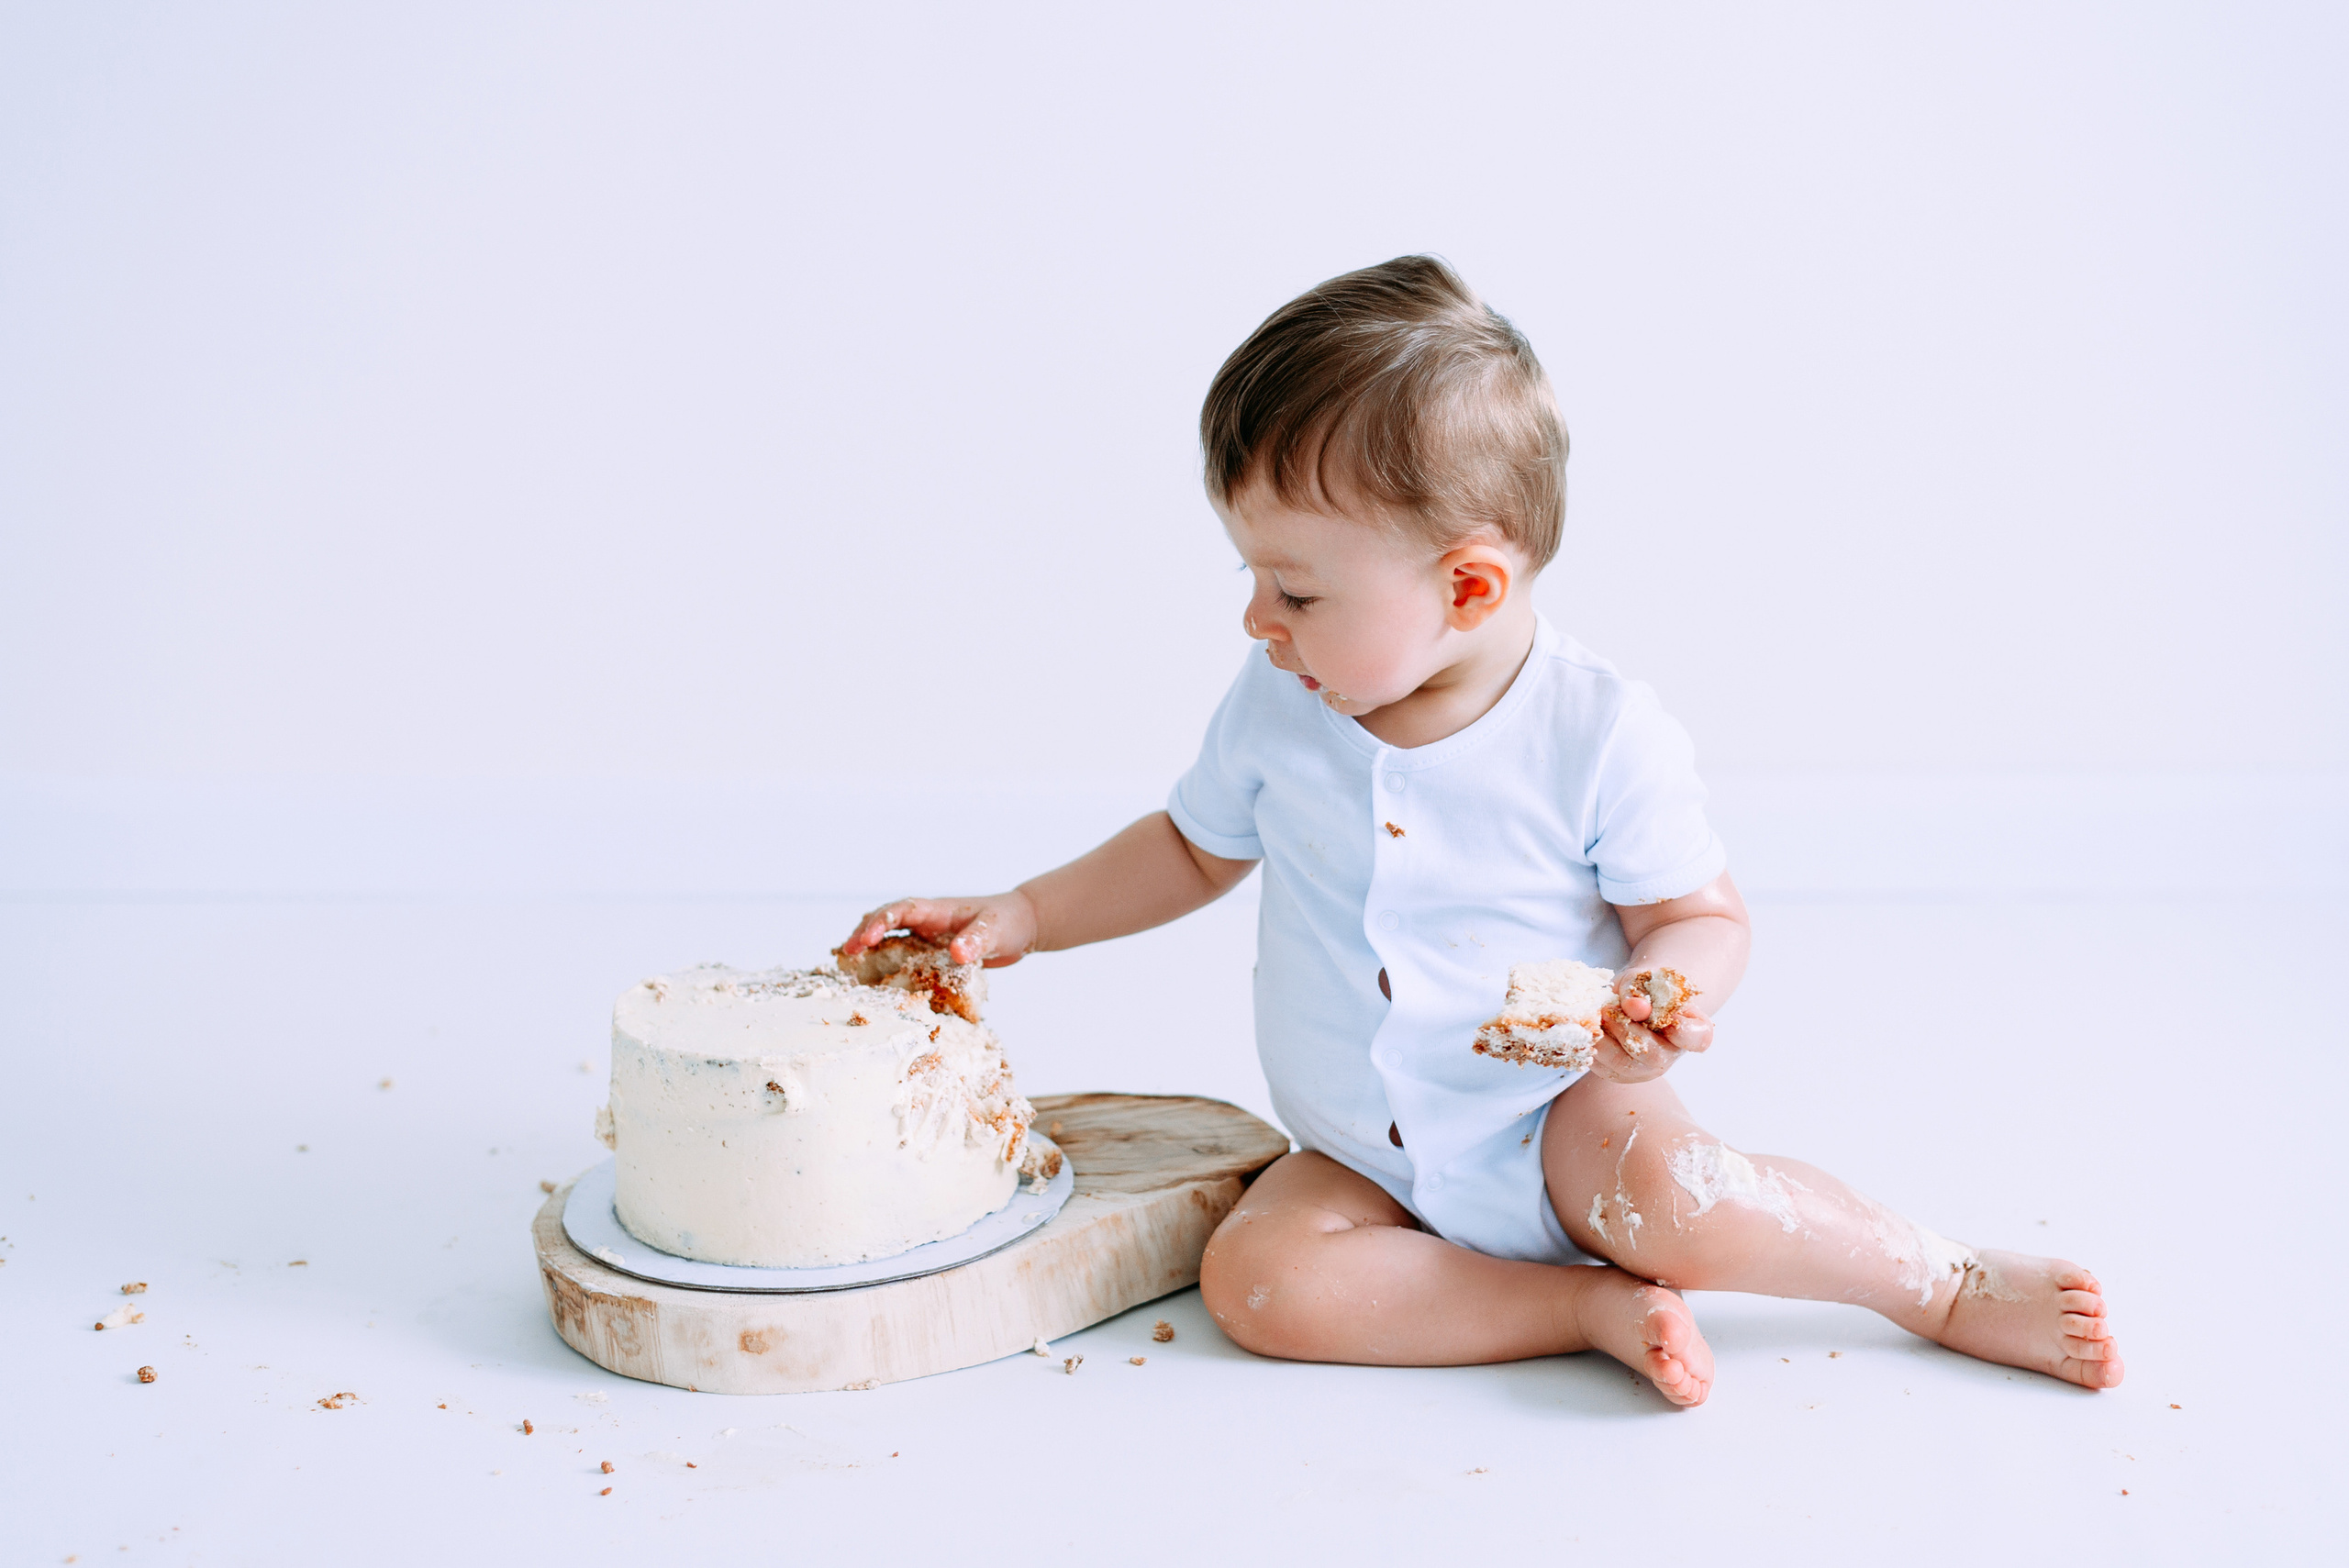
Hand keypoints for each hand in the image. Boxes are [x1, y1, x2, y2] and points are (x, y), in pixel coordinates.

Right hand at [838, 892, 1038, 968]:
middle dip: (863, 934)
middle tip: (846, 954)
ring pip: (890, 936)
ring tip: (848, 966)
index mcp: (937, 910)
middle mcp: (927, 920)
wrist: (1021, 925)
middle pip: (885, 920)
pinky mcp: (932, 949)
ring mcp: (927, 934)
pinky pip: (903, 953)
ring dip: (869, 947)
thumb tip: (956, 952)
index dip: (880, 923)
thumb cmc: (1008, 923)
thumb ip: (977, 940)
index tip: (865, 940)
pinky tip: (875, 980)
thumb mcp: (995, 931)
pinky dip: (886, 962)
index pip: (901, 911)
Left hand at [1588, 972, 1713, 1083]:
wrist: (1630, 1000)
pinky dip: (1591, 1049)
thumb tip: (1636, 1007)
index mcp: (1693, 1031)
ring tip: (1593, 1020)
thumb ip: (1639, 991)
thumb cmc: (1644, 987)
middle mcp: (1672, 1055)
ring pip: (1624, 1066)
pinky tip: (1587, 1031)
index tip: (1660, 1016)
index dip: (1680, 1031)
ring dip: (1603, 1042)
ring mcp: (1647, 1069)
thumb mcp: (1642, 979)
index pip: (1696, 1039)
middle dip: (1627, 1033)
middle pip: (1655, 1056)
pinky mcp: (1621, 1074)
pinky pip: (1603, 1069)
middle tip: (1607, 1011)